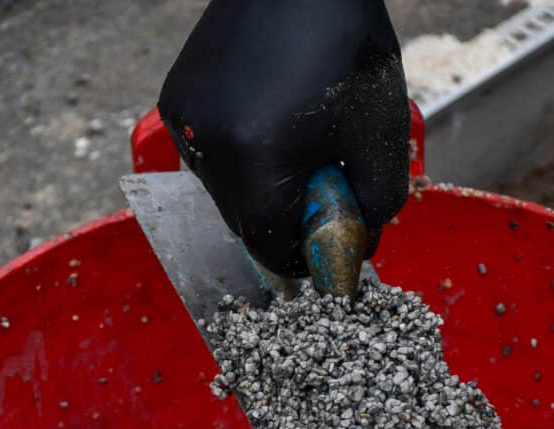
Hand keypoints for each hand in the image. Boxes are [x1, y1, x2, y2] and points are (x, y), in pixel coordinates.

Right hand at [158, 0, 410, 276]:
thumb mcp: (378, 132)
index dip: (300, 257)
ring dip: (259, 187)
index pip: (269, 245)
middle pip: (244, 221)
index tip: (324, 248)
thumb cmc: (346, 48)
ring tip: (296, 146)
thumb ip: (375, 201)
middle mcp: (208, 147)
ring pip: (222, 190)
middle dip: (283, 220)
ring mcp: (185, 122)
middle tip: (319, 192)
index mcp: (257, 161)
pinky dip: (237, 155)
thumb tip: (358, 238)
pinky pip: (205, 154)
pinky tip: (266, 121)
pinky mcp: (176, 99)